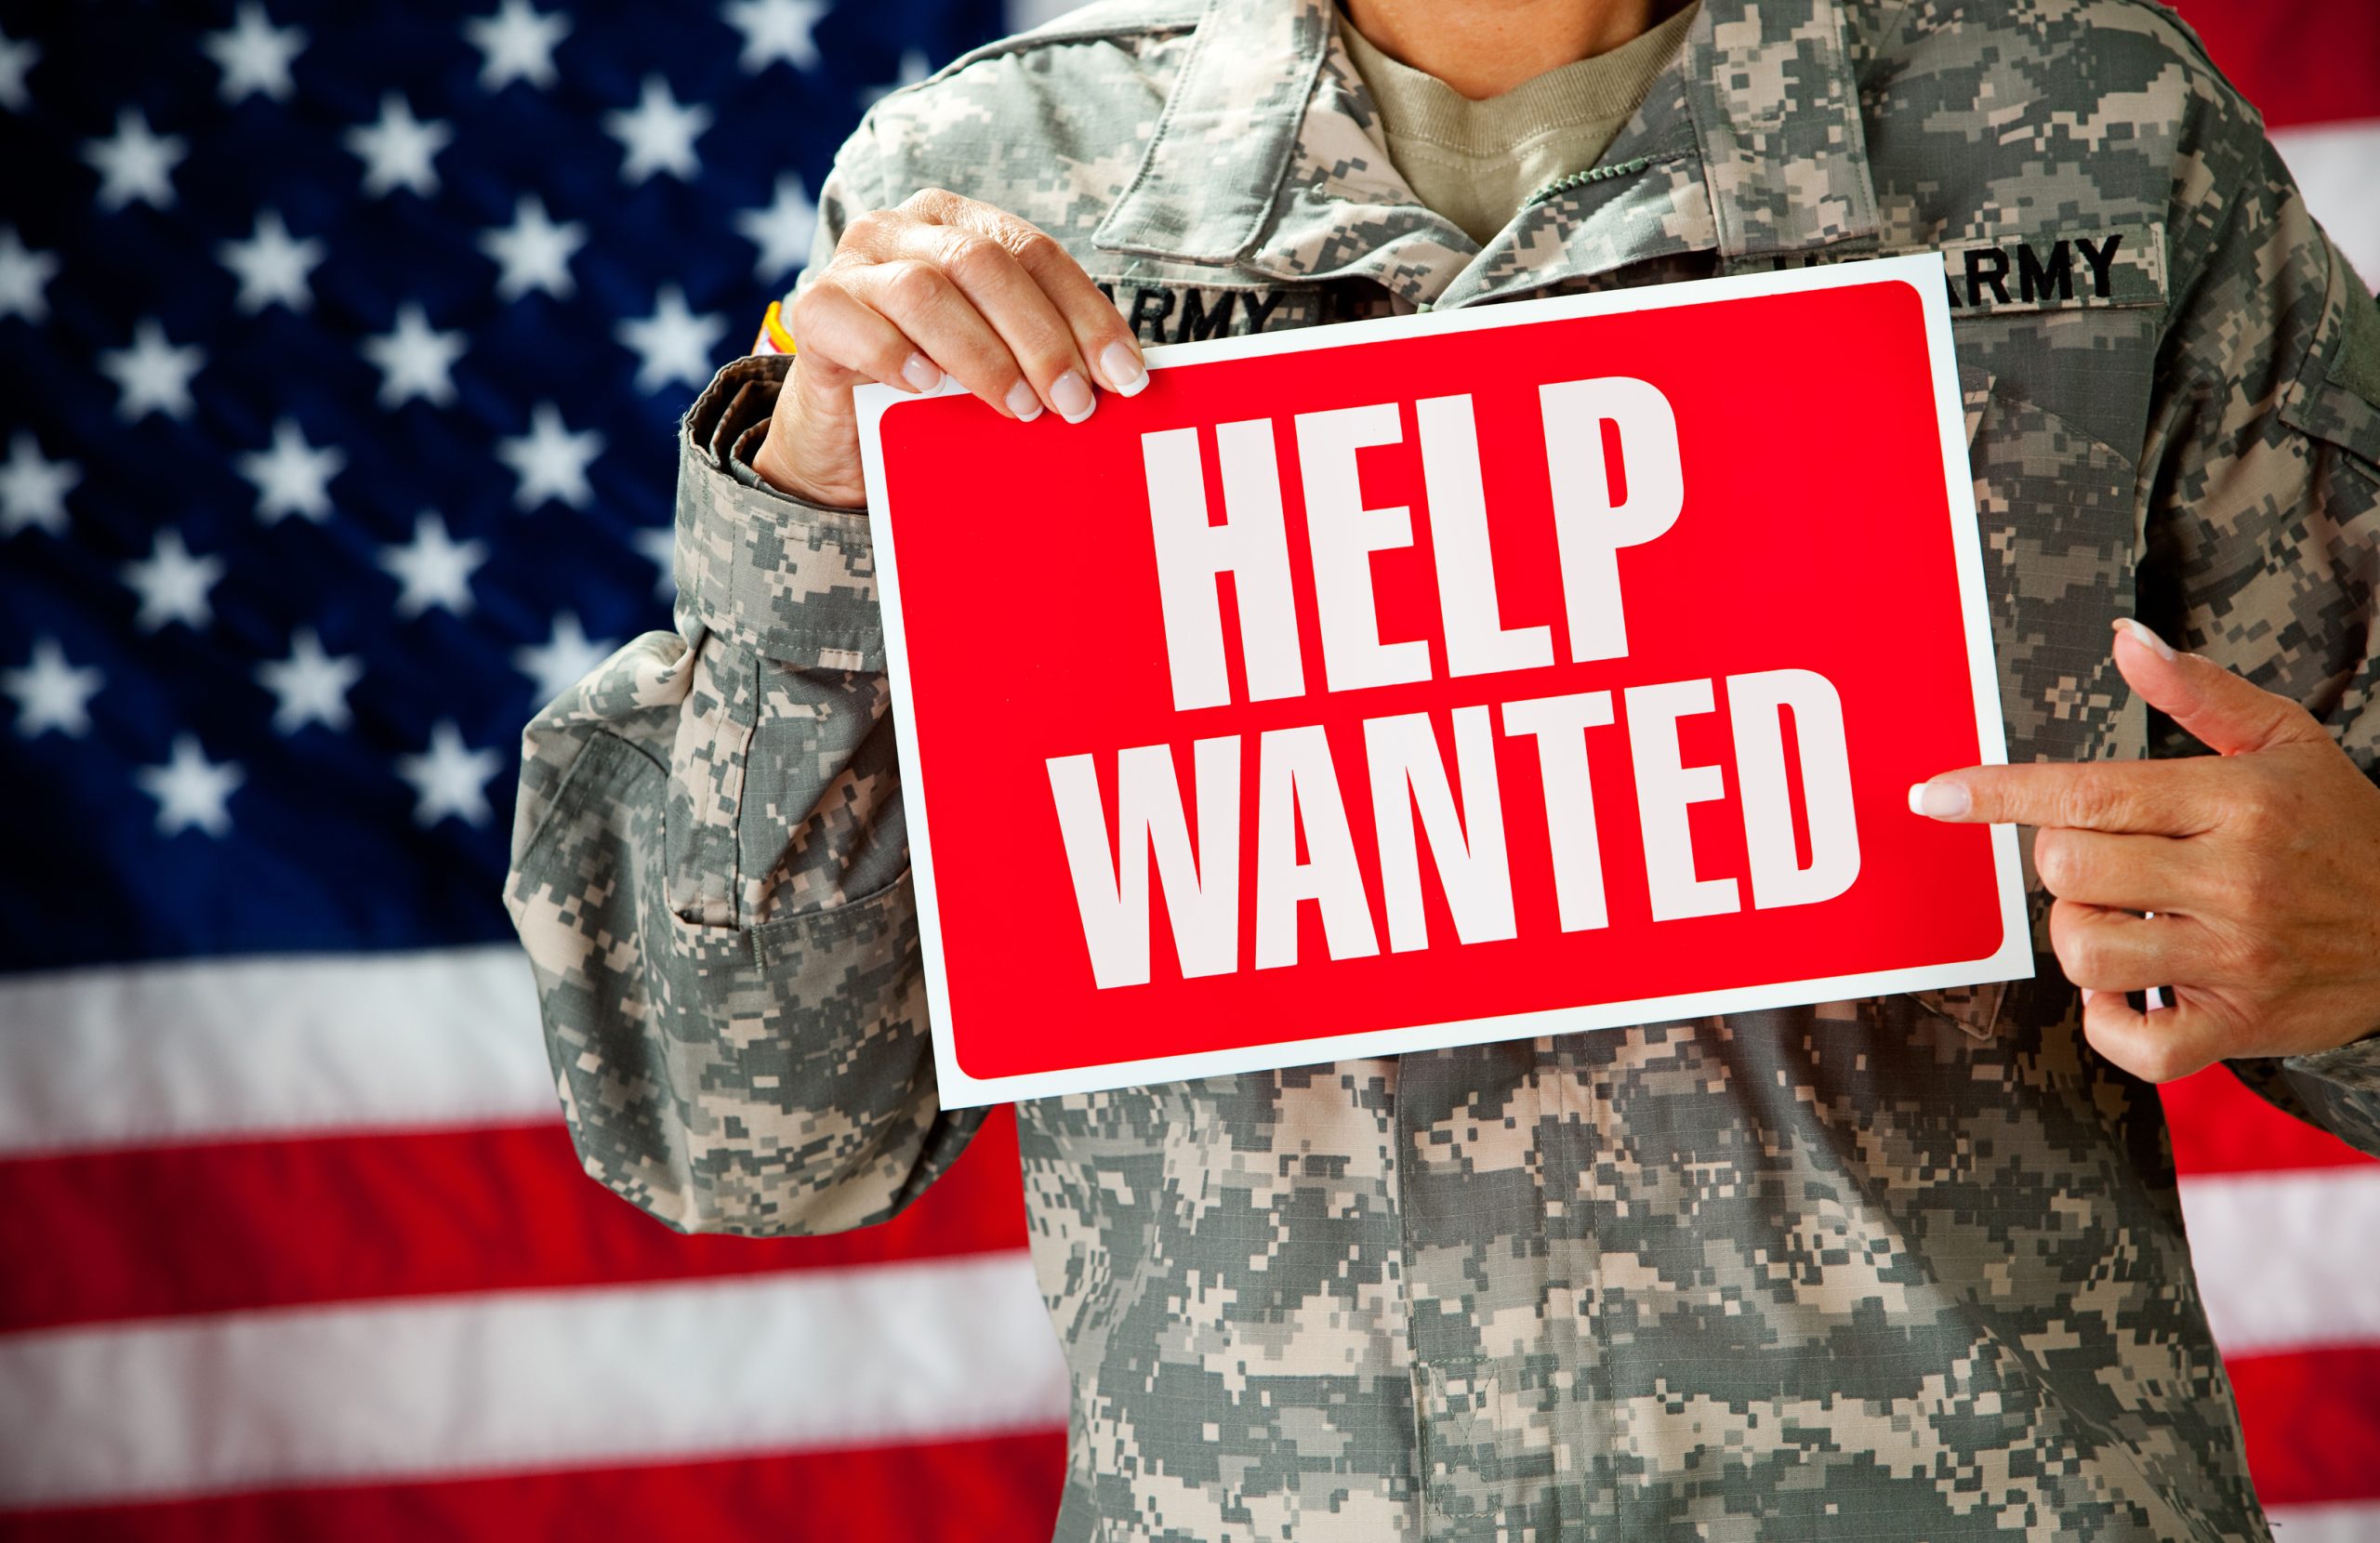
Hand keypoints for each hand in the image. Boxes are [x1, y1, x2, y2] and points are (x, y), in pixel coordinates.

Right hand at [749, 188, 1148, 506]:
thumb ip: (1041, 356)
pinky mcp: (813, 311)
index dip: (1086, 313)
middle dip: (1040, 338)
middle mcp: (904, 230)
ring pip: (924, 290)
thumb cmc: (934, 390)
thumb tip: (1118, 383)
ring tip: (1018, 408)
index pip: (1035, 254)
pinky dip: (893, 354)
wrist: (842, 435)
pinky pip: (851, 322)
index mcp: (959, 226)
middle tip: (1074, 403)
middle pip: (984, 264)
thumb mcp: (996, 364)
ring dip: (980, 354)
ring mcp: (854, 265)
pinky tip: (926, 388)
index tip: (1125, 375)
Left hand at [1910, 618, 2379, 1081]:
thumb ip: (2198, 692)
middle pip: (2069, 869)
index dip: (1997, 793)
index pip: (2087, 792)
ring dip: (2079, 935)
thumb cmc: (2342, 826)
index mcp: (2236, 801)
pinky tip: (2127, 991)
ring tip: (2123, 919)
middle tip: (2104, 862)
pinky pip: (2138, 1043)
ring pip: (2087, 950)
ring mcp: (2239, 956)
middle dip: (2059, 863)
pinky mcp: (2244, 1024)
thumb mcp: (2285, 741)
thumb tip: (2125, 640)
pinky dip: (2110, 1025)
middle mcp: (2236, 878)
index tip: (1934, 794)